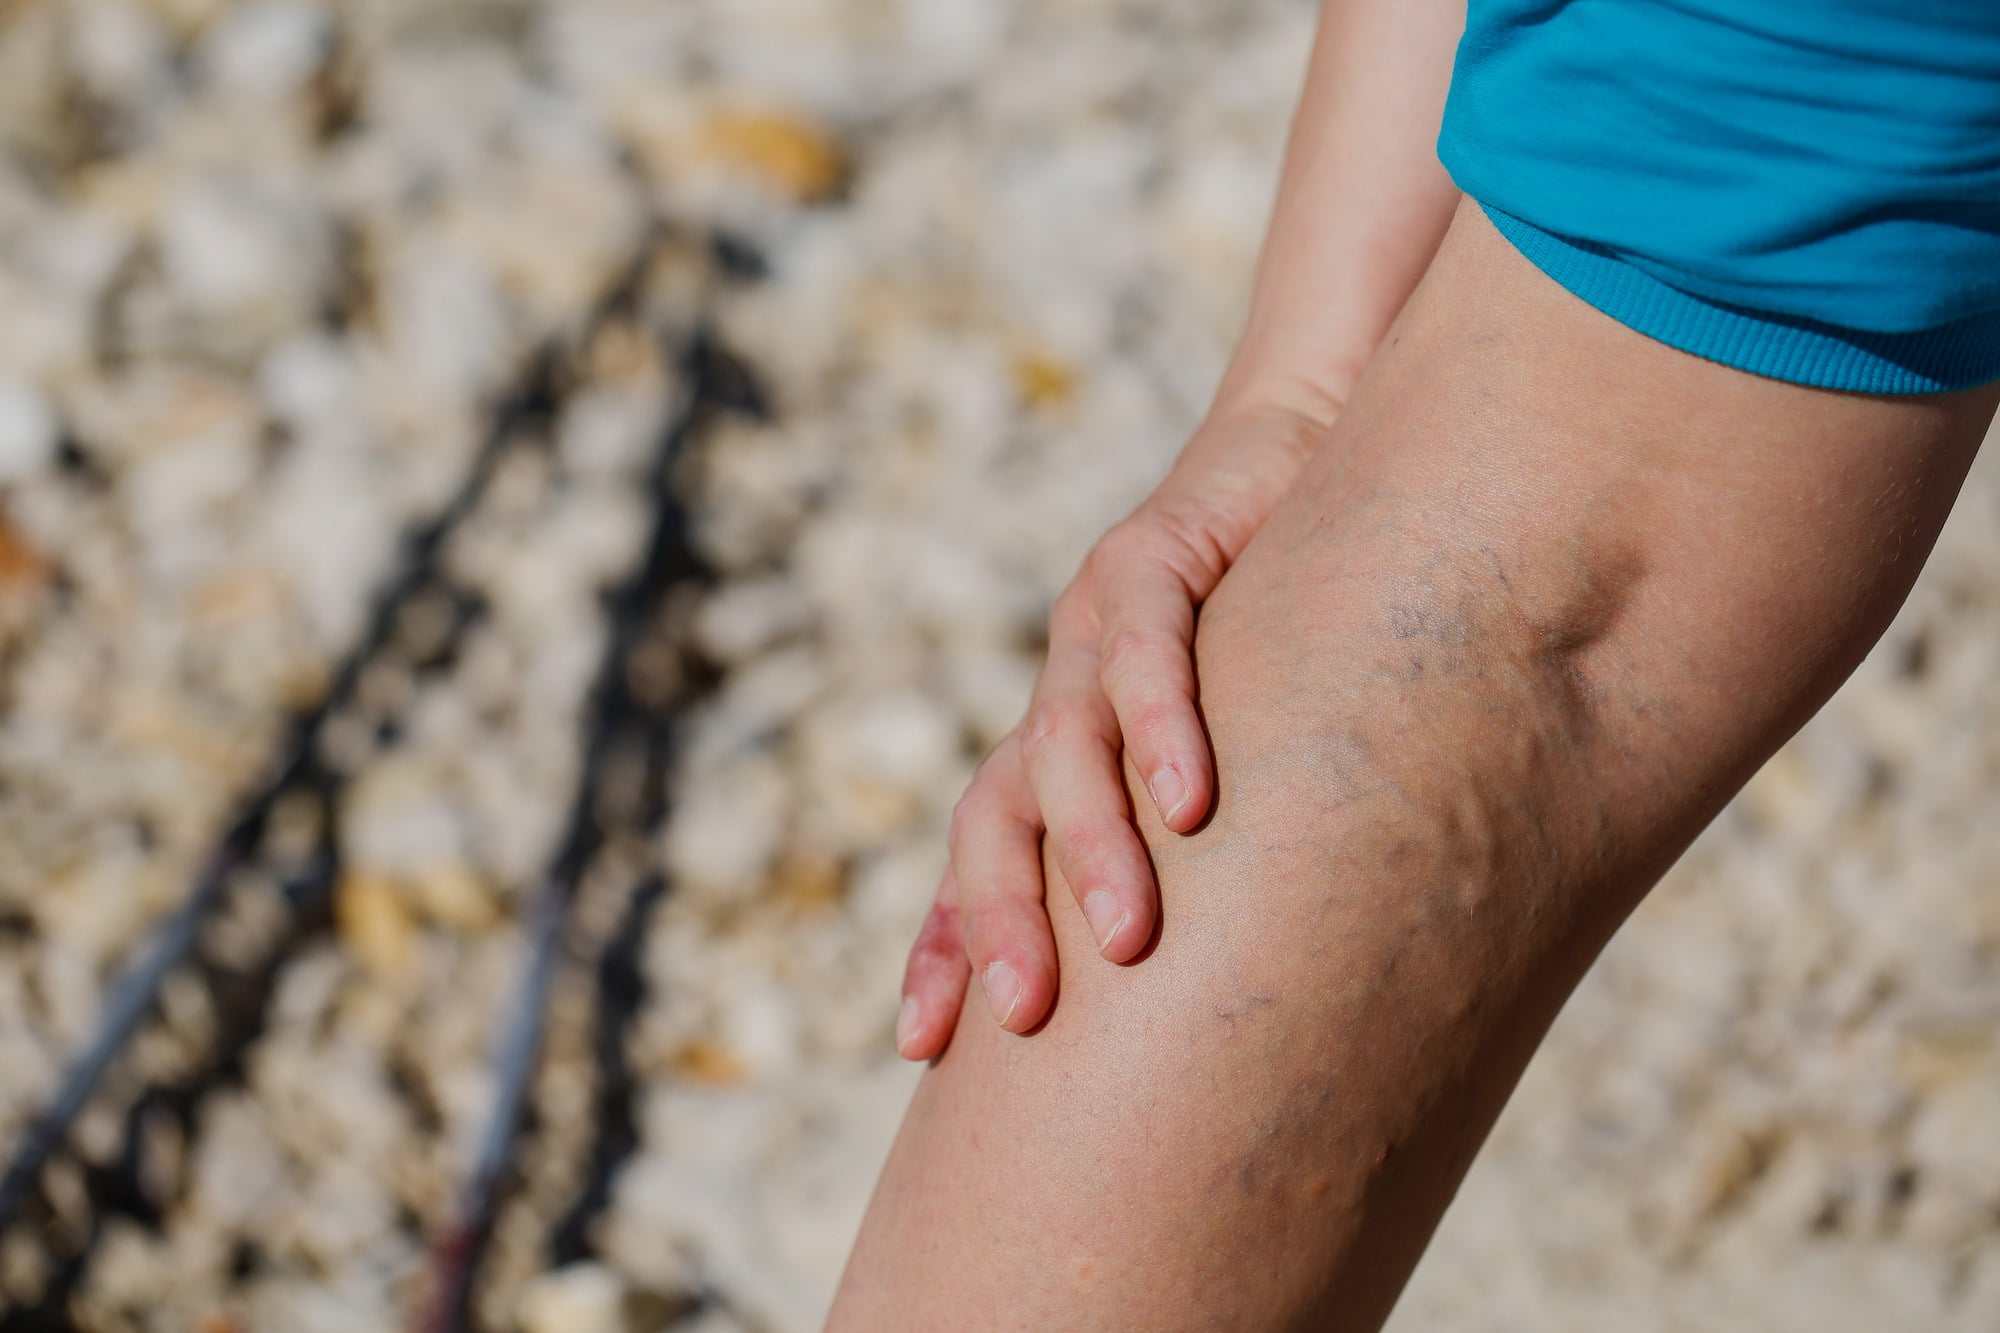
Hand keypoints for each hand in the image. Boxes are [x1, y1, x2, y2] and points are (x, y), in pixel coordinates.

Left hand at [895, 399, 1330, 1056]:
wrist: (1304, 454)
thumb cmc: (1289, 623)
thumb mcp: (1248, 746)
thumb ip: (1224, 838)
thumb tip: (1261, 979)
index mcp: (1064, 749)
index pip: (984, 858)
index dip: (946, 944)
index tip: (917, 1045)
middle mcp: (1060, 694)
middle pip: (992, 818)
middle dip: (995, 919)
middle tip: (1025, 1016)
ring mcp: (1090, 625)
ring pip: (1060, 747)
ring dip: (1090, 846)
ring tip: (1126, 936)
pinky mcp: (1146, 557)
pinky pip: (1142, 652)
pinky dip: (1162, 728)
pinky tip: (1189, 801)